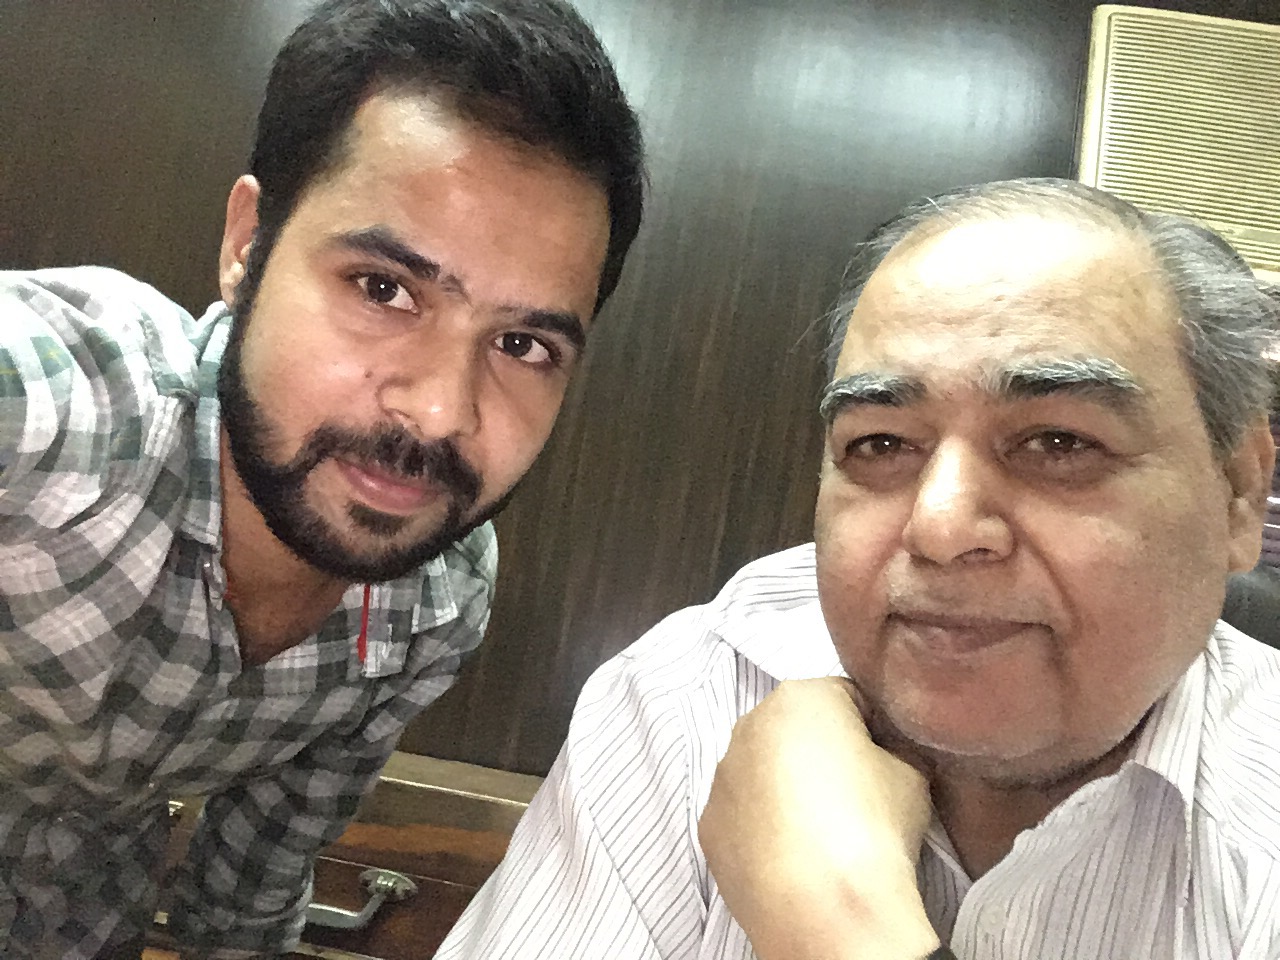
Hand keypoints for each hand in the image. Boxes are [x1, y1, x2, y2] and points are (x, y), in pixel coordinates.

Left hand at [698, 678, 938, 959]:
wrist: (825, 908)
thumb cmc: (871, 830)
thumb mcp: (912, 771)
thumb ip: (890, 747)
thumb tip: (881, 757)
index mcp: (801, 697)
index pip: (846, 698)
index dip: (871, 730)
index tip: (882, 762)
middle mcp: (750, 725)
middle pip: (795, 729)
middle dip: (820, 753)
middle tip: (852, 796)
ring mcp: (723, 775)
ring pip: (762, 769)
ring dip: (786, 788)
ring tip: (822, 832)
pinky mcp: (708, 822)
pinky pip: (742, 811)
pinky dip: (762, 825)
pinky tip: (792, 855)